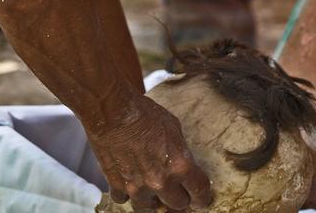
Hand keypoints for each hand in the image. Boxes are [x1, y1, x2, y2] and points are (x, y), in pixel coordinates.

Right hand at [87, 94, 211, 211]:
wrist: (113, 111)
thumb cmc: (143, 114)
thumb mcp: (173, 127)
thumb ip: (179, 150)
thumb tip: (181, 160)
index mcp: (180, 165)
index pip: (200, 191)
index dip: (202, 197)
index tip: (201, 199)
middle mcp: (161, 181)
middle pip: (178, 205)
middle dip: (180, 199)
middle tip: (177, 192)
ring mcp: (138, 186)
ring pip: (150, 209)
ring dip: (153, 201)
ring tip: (153, 192)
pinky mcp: (117, 185)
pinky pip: (124, 200)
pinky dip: (127, 194)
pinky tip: (129, 183)